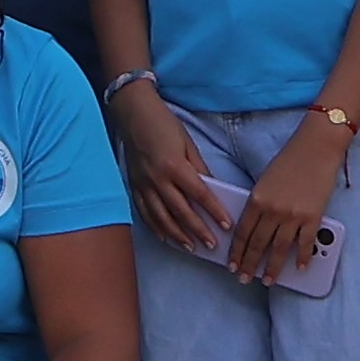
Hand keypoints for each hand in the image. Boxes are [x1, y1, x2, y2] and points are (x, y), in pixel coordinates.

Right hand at [108, 89, 235, 255]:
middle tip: (211, 244)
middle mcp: (158, 179)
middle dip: (198, 230)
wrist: (133, 114)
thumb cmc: (163, 125)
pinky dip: (155, 227)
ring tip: (191, 247)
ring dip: (177, 235)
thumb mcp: (188, 143)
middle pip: (181, 211)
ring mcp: (143, 185)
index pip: (200, 194)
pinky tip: (165, 237)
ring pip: (161, 217)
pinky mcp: (133, 186)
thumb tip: (211, 188)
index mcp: (175, 166)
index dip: (214, 211)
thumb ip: (199, 168)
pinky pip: (144, 212)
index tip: (226, 225)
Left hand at [223, 118, 348, 285]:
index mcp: (256, 199)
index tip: (232, 265)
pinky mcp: (313, 217)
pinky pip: (305, 244)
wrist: (316, 148)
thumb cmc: (289, 161)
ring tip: (268, 281)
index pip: (242, 233)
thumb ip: (258, 204)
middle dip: (249, 265)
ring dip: (273, 268)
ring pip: (279, 250)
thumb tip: (255, 228)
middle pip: (258, 245)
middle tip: (244, 279)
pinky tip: (299, 268)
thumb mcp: (264, 181)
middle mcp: (272, 210)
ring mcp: (293, 216)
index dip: (236, 252)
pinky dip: (302, 258)